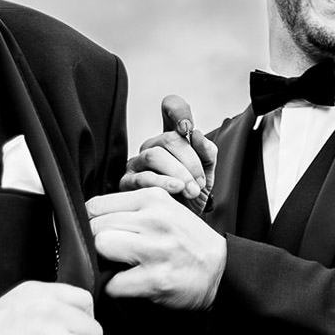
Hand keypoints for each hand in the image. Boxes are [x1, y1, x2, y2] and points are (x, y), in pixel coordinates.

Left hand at [88, 186, 225, 310]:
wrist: (220, 269)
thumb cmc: (187, 240)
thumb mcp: (165, 210)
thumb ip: (132, 209)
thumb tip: (89, 217)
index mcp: (153, 198)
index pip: (97, 204)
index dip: (90, 221)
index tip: (97, 232)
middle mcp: (154, 220)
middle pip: (96, 225)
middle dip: (96, 242)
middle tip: (110, 253)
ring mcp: (155, 249)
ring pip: (101, 247)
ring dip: (104, 262)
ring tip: (118, 266)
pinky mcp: (156, 279)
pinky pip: (113, 284)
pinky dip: (115, 288)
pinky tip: (130, 284)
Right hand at [120, 94, 217, 213]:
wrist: (183, 226)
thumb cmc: (192, 196)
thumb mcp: (208, 172)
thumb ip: (207, 152)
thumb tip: (196, 134)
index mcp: (172, 139)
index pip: (170, 108)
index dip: (177, 110)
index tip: (187, 126)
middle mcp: (152, 147)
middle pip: (167, 138)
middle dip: (189, 160)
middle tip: (200, 181)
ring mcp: (137, 164)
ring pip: (154, 155)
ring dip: (178, 172)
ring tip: (192, 190)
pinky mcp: (127, 183)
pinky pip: (143, 178)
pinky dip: (163, 183)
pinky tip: (177, 190)